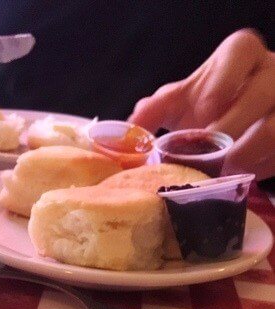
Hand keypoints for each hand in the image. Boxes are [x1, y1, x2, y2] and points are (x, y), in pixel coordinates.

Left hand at [129, 30, 274, 179]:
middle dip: (229, 129)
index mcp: (241, 57)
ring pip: (274, 128)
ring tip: (221, 171)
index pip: (241, 50)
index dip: (222, 80)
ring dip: (245, 154)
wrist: (244, 123)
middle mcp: (270, 74)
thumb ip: (155, 110)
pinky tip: (239, 176)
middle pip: (260, 94)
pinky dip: (258, 168)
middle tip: (204, 156)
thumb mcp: (182, 103)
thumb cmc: (210, 108)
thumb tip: (130, 126)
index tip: (203, 112)